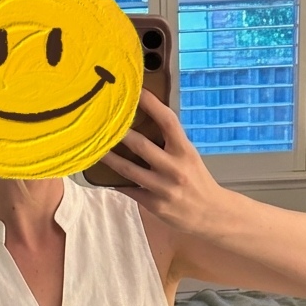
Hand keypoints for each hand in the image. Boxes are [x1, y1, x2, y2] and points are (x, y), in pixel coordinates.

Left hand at [100, 88, 222, 233]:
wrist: (210, 213)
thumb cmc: (196, 181)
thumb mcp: (189, 157)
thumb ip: (171, 143)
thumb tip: (147, 122)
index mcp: (185, 151)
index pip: (168, 121)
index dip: (152, 104)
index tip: (137, 91)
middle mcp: (175, 168)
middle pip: (142, 146)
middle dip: (121, 134)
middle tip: (103, 122)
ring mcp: (163, 188)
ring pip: (129, 170)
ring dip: (110, 158)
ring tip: (96, 148)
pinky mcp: (154, 205)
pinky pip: (130, 190)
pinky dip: (116, 182)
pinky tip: (103, 175)